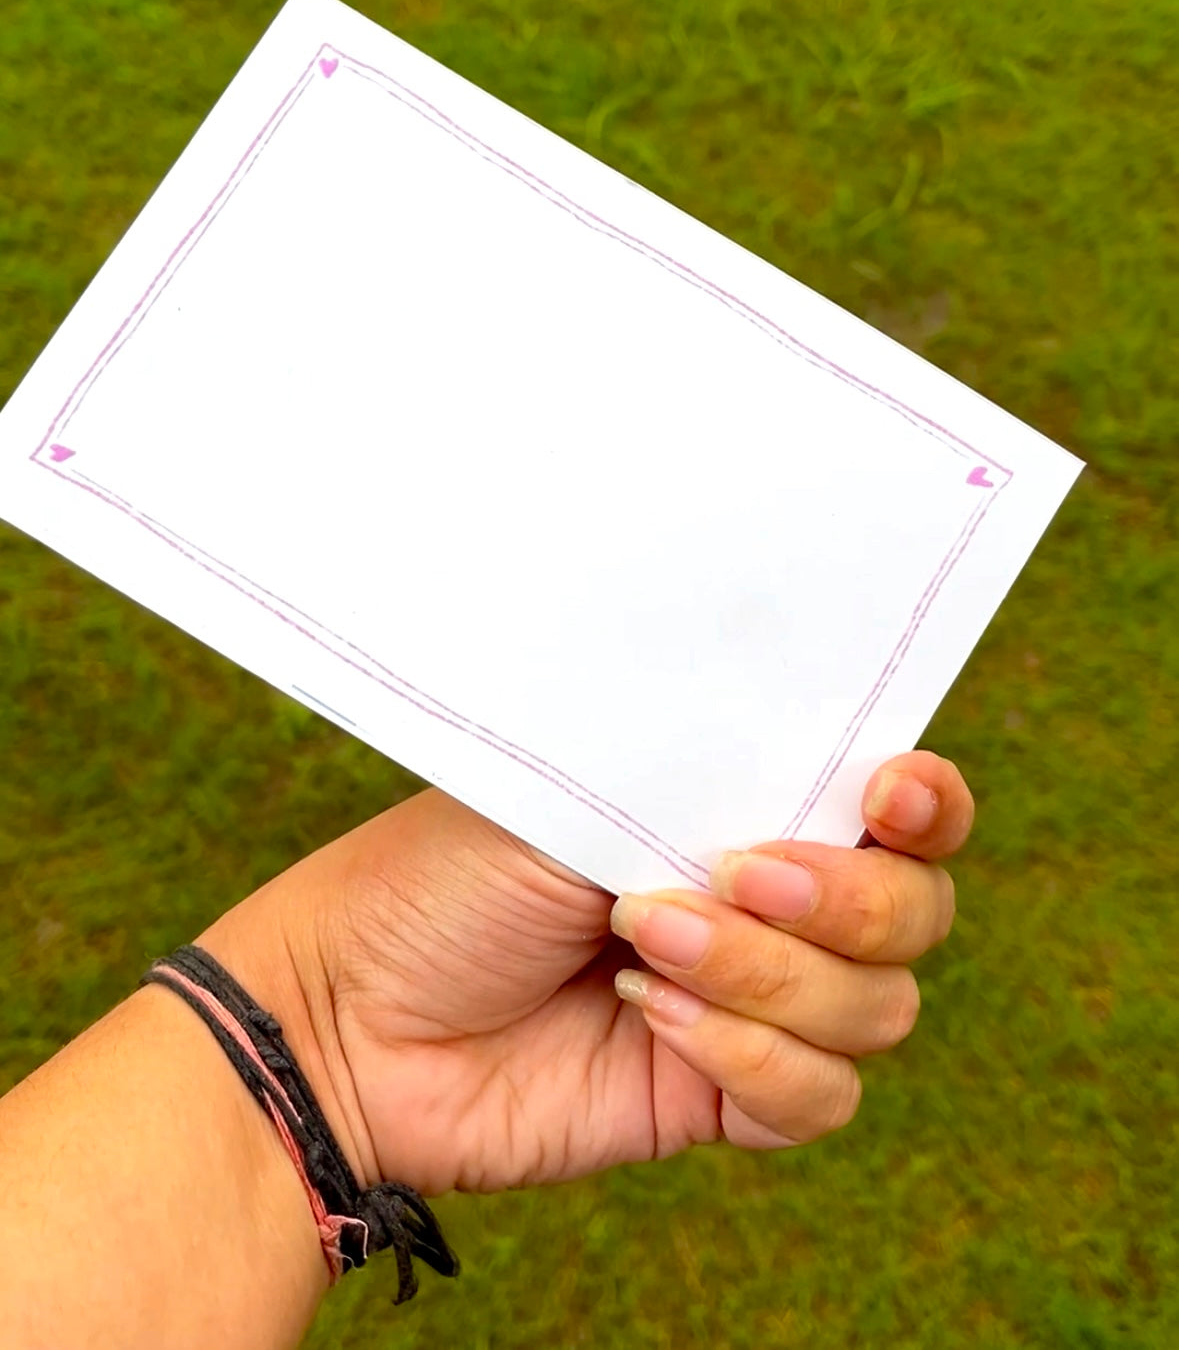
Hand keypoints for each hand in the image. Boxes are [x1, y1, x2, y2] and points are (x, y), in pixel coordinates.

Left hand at [202, 753, 972, 1196]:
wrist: (353, 1009)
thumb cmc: (448, 871)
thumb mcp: (578, 784)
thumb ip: (708, 776)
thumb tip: (827, 767)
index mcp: (747, 807)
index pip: (903, 809)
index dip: (930, 804)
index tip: (893, 792)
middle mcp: (773, 905)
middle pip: (913, 914)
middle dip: (842, 899)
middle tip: (732, 873)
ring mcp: (755, 1003)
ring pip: (876, 1009)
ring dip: (769, 976)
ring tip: (643, 941)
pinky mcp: (722, 1097)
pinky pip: (817, 1098)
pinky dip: (747, 1057)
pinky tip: (645, 1013)